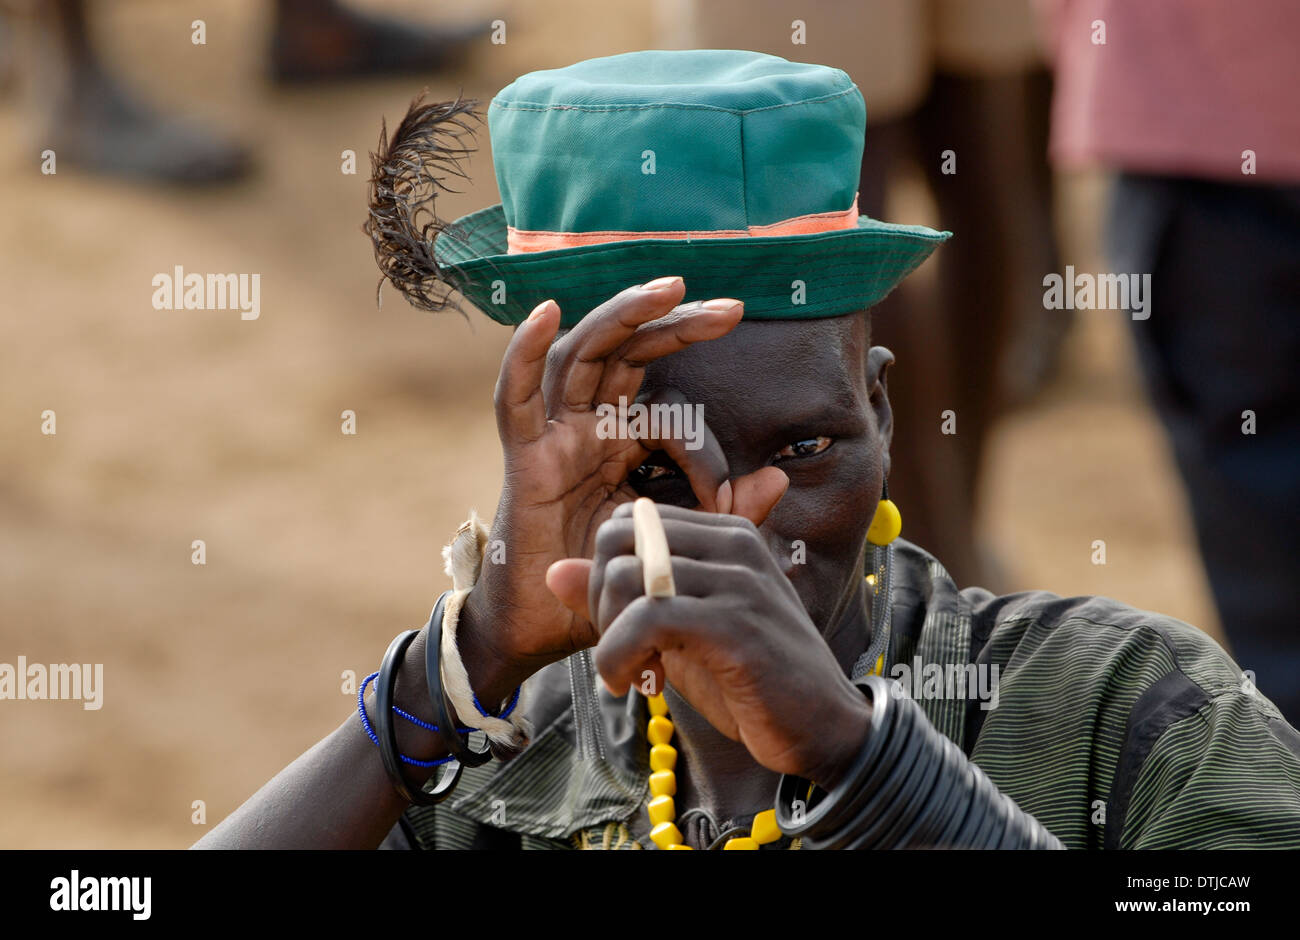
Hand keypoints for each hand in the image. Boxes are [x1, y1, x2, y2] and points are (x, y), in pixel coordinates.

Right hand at [458, 278, 745, 694]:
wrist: (550, 631)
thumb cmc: (611, 585)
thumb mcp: (680, 540)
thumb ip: (725, 510)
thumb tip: (780, 476)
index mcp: (627, 444)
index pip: (672, 409)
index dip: (709, 446)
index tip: (733, 500)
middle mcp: (591, 428)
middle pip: (629, 354)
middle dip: (676, 325)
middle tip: (729, 308)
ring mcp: (556, 437)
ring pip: (584, 356)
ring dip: (622, 317)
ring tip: (668, 289)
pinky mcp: (525, 457)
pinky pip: (516, 398)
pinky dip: (524, 354)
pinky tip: (545, 313)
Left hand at [547, 498, 872, 786]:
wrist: (821, 730)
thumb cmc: (748, 681)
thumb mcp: (675, 634)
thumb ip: (620, 599)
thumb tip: (553, 572)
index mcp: (725, 536)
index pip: (630, 521)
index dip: (605, 572)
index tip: (620, 624)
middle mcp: (734, 545)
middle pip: (619, 540)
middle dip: (599, 600)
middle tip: (619, 650)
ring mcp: (738, 581)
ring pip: (627, 578)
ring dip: (608, 637)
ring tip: (627, 673)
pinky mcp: (736, 625)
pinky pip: (647, 620)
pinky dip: (620, 657)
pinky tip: (634, 684)